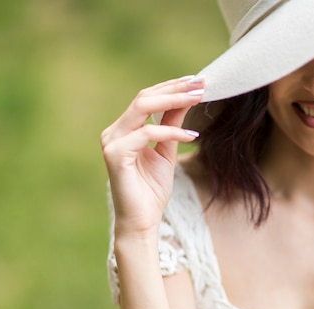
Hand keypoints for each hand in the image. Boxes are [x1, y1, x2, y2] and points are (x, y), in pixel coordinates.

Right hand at [101, 76, 204, 235]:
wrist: (142, 221)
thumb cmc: (152, 190)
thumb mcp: (167, 151)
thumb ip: (172, 125)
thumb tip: (186, 100)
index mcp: (125, 129)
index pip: (148, 98)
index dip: (173, 87)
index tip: (198, 81)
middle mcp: (114, 131)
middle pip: (144, 97)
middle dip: (175, 88)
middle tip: (201, 83)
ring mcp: (112, 141)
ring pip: (142, 107)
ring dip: (174, 101)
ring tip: (198, 99)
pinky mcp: (115, 154)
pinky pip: (146, 134)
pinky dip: (171, 132)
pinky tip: (192, 136)